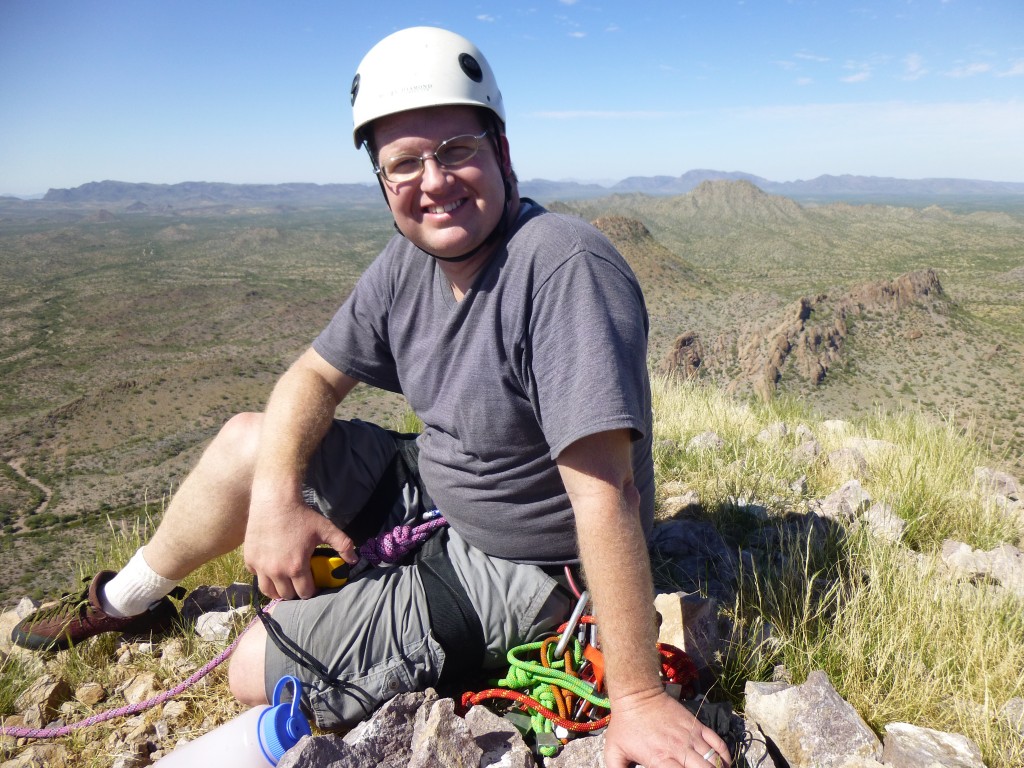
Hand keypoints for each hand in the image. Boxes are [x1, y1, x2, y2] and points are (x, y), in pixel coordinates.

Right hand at [243, 489, 355, 600]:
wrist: (274, 500)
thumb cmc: (301, 515)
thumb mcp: (326, 529)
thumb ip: (343, 545)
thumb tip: (354, 559)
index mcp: (296, 567)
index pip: (304, 593)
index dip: (311, 591)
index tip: (313, 585)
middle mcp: (276, 571)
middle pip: (286, 595)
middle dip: (294, 592)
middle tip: (299, 582)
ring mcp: (260, 566)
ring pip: (268, 591)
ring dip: (277, 590)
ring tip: (284, 582)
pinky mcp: (249, 559)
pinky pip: (256, 576)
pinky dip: (263, 575)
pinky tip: (271, 567)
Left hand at [603, 689, 730, 767]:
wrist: (637, 695)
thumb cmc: (625, 726)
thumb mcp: (614, 752)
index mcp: (660, 759)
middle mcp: (679, 749)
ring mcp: (690, 736)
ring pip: (714, 760)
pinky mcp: (697, 725)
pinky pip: (718, 743)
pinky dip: (725, 756)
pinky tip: (724, 764)